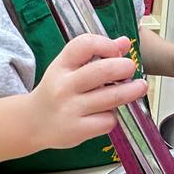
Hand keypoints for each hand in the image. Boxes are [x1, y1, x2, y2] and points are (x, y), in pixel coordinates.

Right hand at [28, 34, 147, 148]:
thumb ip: (96, 53)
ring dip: (131, 91)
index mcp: (61, 65)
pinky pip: (107, 120)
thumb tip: (125, 42)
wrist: (34, 122)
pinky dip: (113, 116)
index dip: (106, 44)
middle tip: (131, 68)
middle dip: (124, 67)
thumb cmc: (58, 90)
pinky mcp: (77, 130)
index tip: (116, 51)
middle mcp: (64, 86)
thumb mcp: (69, 67)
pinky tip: (108, 113)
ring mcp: (70, 109)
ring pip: (112, 97)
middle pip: (103, 71)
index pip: (84, 45)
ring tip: (139, 87)